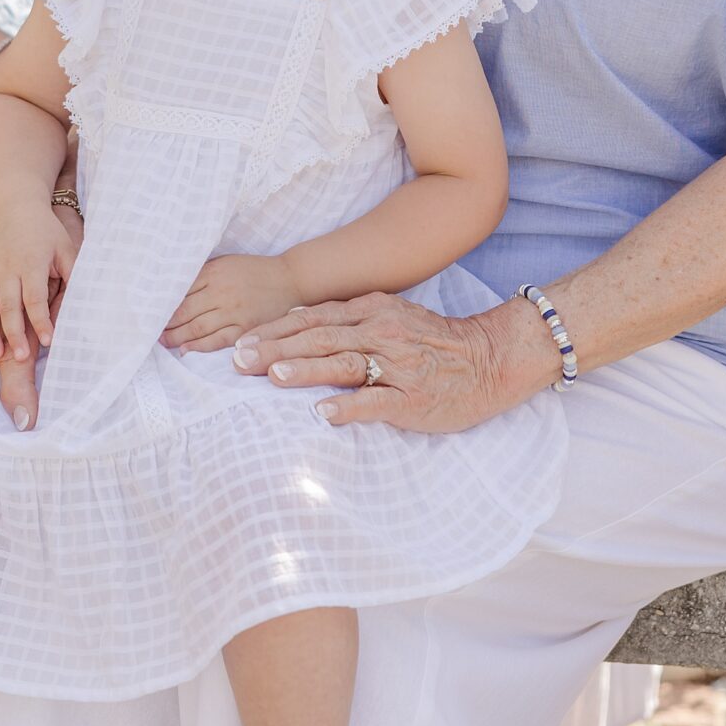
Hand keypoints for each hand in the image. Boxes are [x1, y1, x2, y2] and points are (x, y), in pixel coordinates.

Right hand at [0, 202, 78, 361]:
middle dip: (14, 333)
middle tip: (20, 358)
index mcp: (31, 264)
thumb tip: (82, 301)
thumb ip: (73, 273)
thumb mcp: (65, 247)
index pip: (35, 298)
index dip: (41, 320)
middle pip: (8, 306)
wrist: (15, 207)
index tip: (48, 341)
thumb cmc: (46, 232)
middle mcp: (7, 270)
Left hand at [162, 253, 302, 352]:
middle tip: (148, 333)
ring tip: (163, 343)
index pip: (180, 291)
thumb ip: (202, 275)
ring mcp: (234, 311)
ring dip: (176, 337)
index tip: (148, 313)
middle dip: (165, 324)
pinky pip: (218, 340)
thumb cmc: (253, 271)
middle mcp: (222, 291)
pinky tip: (185, 350)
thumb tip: (173, 290)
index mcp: (214, 273)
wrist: (290, 278)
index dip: (162, 305)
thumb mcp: (226, 264)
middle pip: (185, 311)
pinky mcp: (246, 327)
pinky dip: (199, 346)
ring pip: (197, 327)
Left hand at [231, 292, 518, 432]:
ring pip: (342, 364)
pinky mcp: (412, 398)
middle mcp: (381, 332)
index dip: (274, 330)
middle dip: (275, 349)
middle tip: (237, 360)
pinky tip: (321, 413)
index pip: (313, 318)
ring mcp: (397, 365)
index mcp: (372, 311)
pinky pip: (375, 402)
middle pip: (318, 338)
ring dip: (305, 369)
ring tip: (272, 376)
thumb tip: (296, 321)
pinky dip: (347, 407)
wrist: (488, 359)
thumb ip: (347, 319)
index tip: (238, 341)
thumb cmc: (432, 343)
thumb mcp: (390, 317)